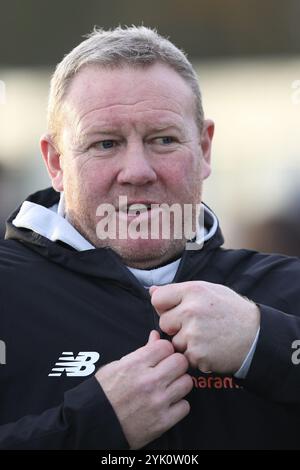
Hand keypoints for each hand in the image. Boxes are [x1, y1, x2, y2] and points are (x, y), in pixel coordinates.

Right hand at [95, 330, 192, 448]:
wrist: (93, 423)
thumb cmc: (104, 393)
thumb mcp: (117, 366)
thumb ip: (141, 351)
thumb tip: (155, 336)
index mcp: (135, 364)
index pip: (166, 346)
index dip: (165, 350)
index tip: (162, 356)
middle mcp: (149, 381)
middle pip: (181, 362)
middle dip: (176, 364)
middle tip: (169, 370)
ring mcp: (157, 401)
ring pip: (186, 382)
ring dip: (179, 384)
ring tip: (168, 388)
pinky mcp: (162, 421)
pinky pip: (185, 406)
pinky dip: (178, 405)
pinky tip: (167, 404)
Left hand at [150, 281, 259, 373]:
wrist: (256, 336)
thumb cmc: (231, 311)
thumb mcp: (209, 291)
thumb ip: (179, 291)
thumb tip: (151, 290)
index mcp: (193, 291)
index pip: (157, 299)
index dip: (164, 307)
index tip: (175, 311)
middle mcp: (191, 310)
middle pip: (163, 323)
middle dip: (175, 327)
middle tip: (196, 326)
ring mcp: (194, 333)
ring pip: (174, 342)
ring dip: (185, 343)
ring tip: (206, 337)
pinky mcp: (198, 354)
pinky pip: (185, 357)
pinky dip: (194, 356)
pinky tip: (210, 348)